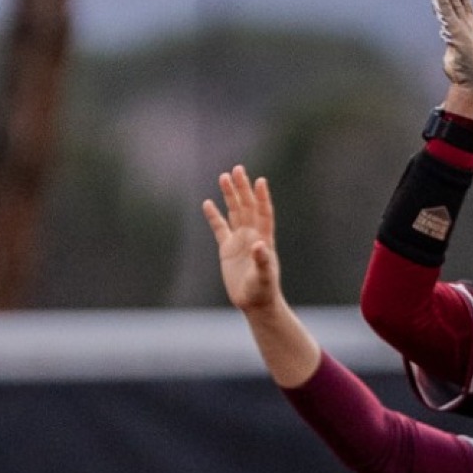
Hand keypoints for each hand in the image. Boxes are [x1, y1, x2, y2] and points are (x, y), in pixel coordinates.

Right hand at [202, 165, 281, 311]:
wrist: (254, 302)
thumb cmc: (263, 290)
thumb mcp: (264, 276)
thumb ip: (262, 260)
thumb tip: (260, 245)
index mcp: (264, 238)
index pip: (264, 213)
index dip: (262, 197)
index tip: (260, 181)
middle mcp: (253, 235)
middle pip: (247, 207)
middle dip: (242, 189)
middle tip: (237, 169)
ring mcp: (240, 240)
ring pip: (234, 212)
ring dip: (230, 195)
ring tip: (224, 177)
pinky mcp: (228, 248)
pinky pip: (220, 228)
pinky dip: (214, 216)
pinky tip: (208, 202)